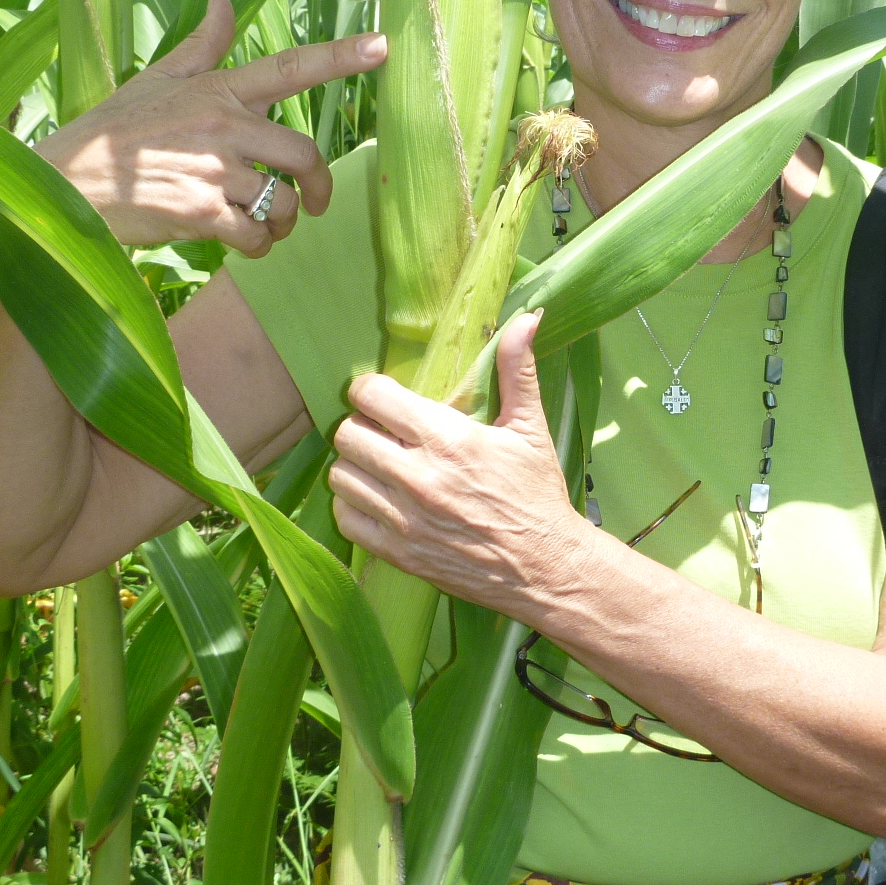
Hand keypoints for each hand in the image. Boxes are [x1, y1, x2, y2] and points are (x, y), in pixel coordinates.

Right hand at [36, 0, 385, 252]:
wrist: (66, 185)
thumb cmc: (111, 134)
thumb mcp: (155, 80)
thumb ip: (200, 47)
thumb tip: (223, 0)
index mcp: (216, 89)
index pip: (289, 67)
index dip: (339, 58)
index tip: (383, 47)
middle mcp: (221, 125)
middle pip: (304, 153)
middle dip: (318, 184)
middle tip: (313, 202)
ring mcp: (212, 170)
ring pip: (283, 202)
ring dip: (282, 223)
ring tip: (262, 226)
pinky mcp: (200, 213)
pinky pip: (255, 235)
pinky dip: (257, 246)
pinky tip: (240, 242)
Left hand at [329, 312, 591, 614]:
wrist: (545, 567)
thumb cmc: (537, 494)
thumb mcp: (531, 428)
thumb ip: (517, 370)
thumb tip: (528, 317)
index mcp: (448, 438)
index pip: (373, 396)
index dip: (372, 390)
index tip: (384, 398)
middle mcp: (418, 477)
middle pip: (347, 434)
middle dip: (362, 426)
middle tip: (382, 433)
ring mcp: (404, 518)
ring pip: (340, 475)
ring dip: (355, 465)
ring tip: (379, 465)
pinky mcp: (398, 552)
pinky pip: (346, 519)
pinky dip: (354, 506)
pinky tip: (378, 499)